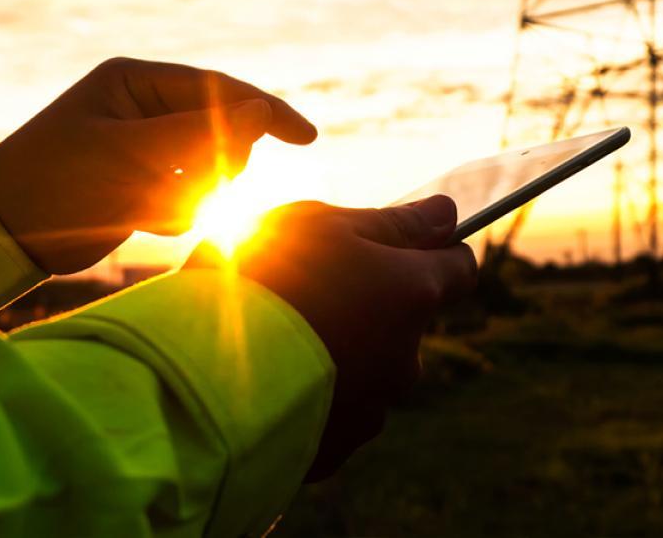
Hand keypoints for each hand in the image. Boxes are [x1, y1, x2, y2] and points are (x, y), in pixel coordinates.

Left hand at [0, 57, 316, 273]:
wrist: (2, 231)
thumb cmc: (55, 179)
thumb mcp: (128, 153)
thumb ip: (198, 132)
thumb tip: (264, 110)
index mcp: (135, 82)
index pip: (218, 89)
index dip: (265, 112)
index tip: (306, 138)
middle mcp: (143, 109)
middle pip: (220, 130)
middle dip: (215, 163)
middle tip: (198, 184)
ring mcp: (143, 148)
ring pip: (206, 171)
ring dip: (189, 193)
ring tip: (149, 203)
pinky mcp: (139, 185)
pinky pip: (184, 198)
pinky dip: (172, 211)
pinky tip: (138, 217)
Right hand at [185, 195, 477, 480]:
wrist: (202, 375)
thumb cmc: (261, 280)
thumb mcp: (321, 226)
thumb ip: (392, 222)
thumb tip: (446, 213)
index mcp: (412, 293)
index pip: (460, 267)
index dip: (434, 250)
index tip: (398, 243)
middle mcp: (407, 356)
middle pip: (407, 321)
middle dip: (372, 304)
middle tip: (307, 287)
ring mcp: (374, 409)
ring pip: (371, 369)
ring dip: (340, 351)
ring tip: (276, 338)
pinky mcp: (337, 449)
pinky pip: (334, 412)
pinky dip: (313, 394)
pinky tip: (267, 379)